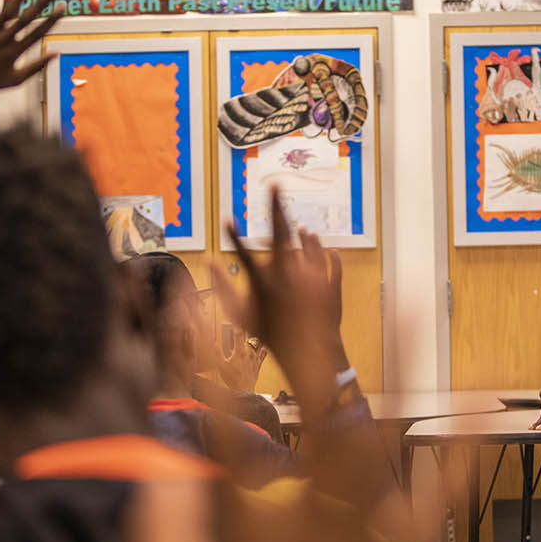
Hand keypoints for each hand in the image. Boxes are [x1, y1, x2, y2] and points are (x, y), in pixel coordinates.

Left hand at [0, 0, 61, 118]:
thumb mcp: (16, 80)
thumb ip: (37, 66)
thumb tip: (56, 53)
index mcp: (15, 52)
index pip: (38, 32)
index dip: (52, 19)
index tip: (62, 8)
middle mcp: (3, 39)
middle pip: (26, 18)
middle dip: (42, 3)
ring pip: (7, 10)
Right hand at [213, 189, 342, 420]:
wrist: (311, 357)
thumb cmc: (272, 335)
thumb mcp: (241, 316)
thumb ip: (224, 287)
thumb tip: (208, 261)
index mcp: (264, 284)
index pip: (243, 252)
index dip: (232, 235)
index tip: (226, 218)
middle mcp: (289, 277)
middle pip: (280, 233)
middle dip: (276, 205)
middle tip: (274, 184)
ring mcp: (313, 278)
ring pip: (308, 242)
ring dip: (302, 233)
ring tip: (299, 228)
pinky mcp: (332, 282)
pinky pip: (330, 257)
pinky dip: (323, 250)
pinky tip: (317, 245)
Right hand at [214, 325, 268, 393]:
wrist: (243, 390)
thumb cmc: (231, 379)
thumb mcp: (220, 366)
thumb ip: (217, 353)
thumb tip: (214, 343)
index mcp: (239, 352)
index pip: (239, 335)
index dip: (236, 327)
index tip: (235, 324)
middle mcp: (249, 353)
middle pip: (249, 338)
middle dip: (245, 334)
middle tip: (241, 331)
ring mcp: (255, 358)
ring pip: (258, 344)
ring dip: (253, 341)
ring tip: (249, 339)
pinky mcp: (259, 364)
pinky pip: (264, 353)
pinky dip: (262, 348)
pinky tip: (261, 347)